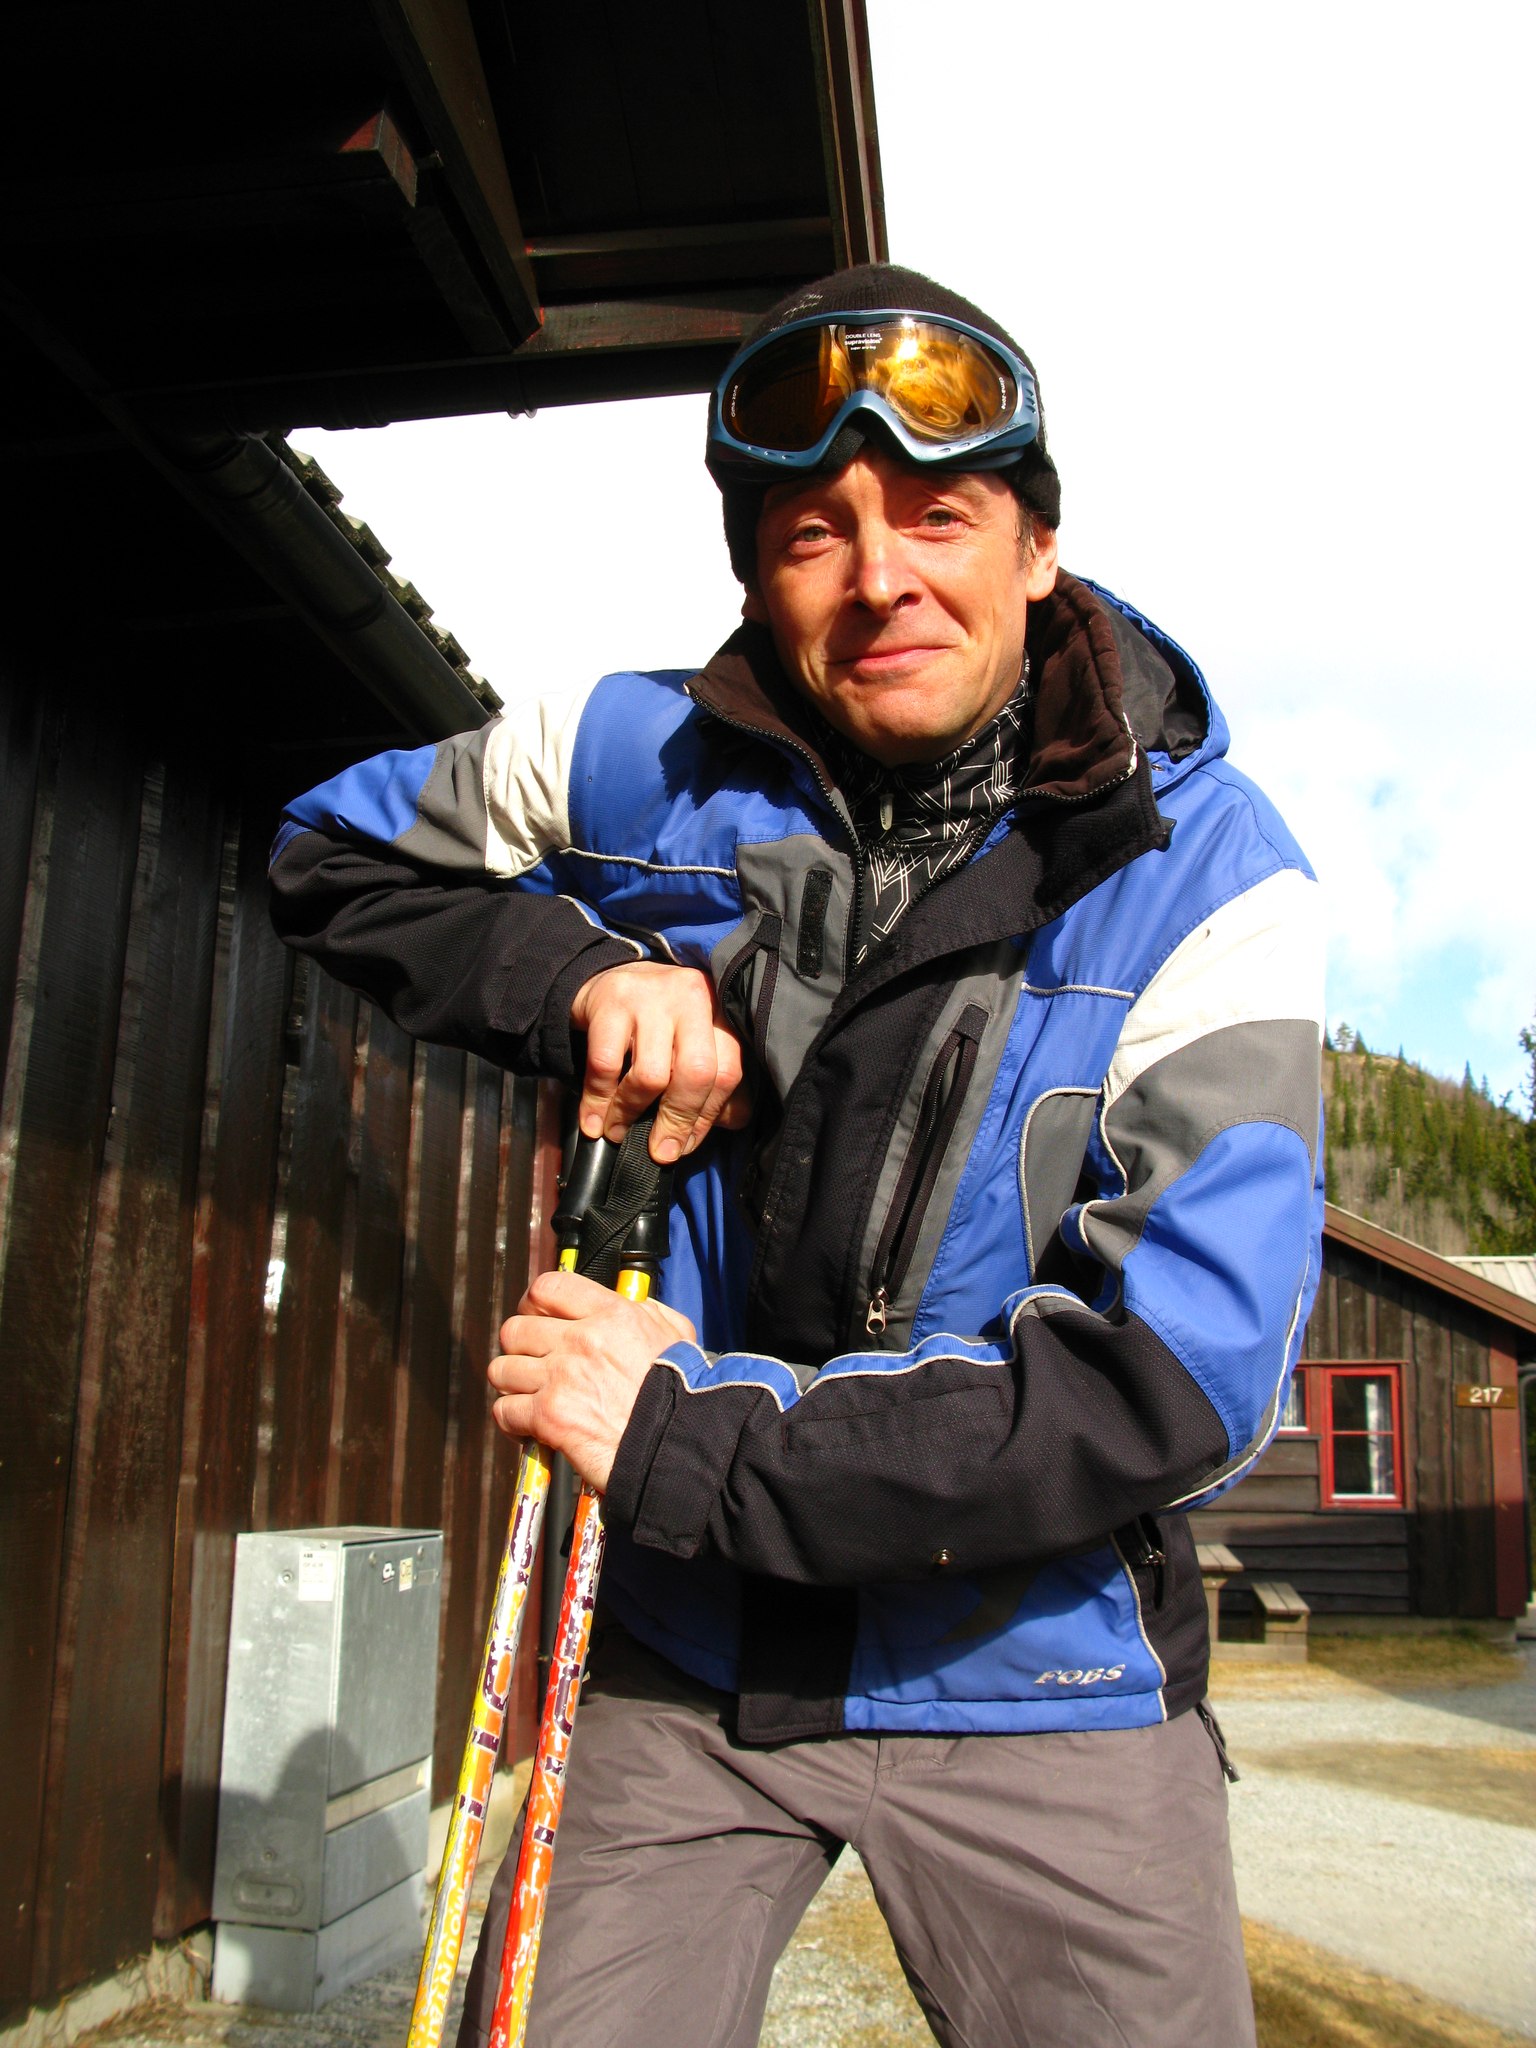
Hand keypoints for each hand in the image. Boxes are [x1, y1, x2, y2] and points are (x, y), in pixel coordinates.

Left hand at [488, 1269, 696, 1492]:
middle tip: (533, 1362)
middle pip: (515, 1329)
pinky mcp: (548, 1417)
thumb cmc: (685, 1395)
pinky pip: (505, 1410)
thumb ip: (651, 1312)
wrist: (680, 1446)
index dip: (533, 1303)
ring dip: (512, 1384)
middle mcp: (581, 1340)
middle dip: (520, 1347)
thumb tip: (633, 1304)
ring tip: (529, 1395)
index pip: (548, 1287)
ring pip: (501, 1369)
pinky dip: (512, 1420)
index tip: (536, 1317)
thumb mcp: (678, 1336)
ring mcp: (561, 1378)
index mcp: (612, 1314)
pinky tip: (529, 1425)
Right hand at [570, 960, 748, 1162]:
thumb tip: (727, 1124)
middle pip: (697, 1073)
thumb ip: (713, 1080)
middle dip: (678, 1121)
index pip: (727, 1073)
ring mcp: (651, 997)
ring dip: (631, 1114)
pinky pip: (606, 1066)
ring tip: (618, 1133)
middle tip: (661, 1151)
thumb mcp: (691, 1040)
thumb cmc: (658, 1022)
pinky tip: (594, 1122)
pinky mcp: (611, 1002)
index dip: (709, 1117)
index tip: (687, 1143)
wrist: (608, 978)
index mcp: (720, 1012)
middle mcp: (692, 998)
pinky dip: (598, 1101)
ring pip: (652, 1074)